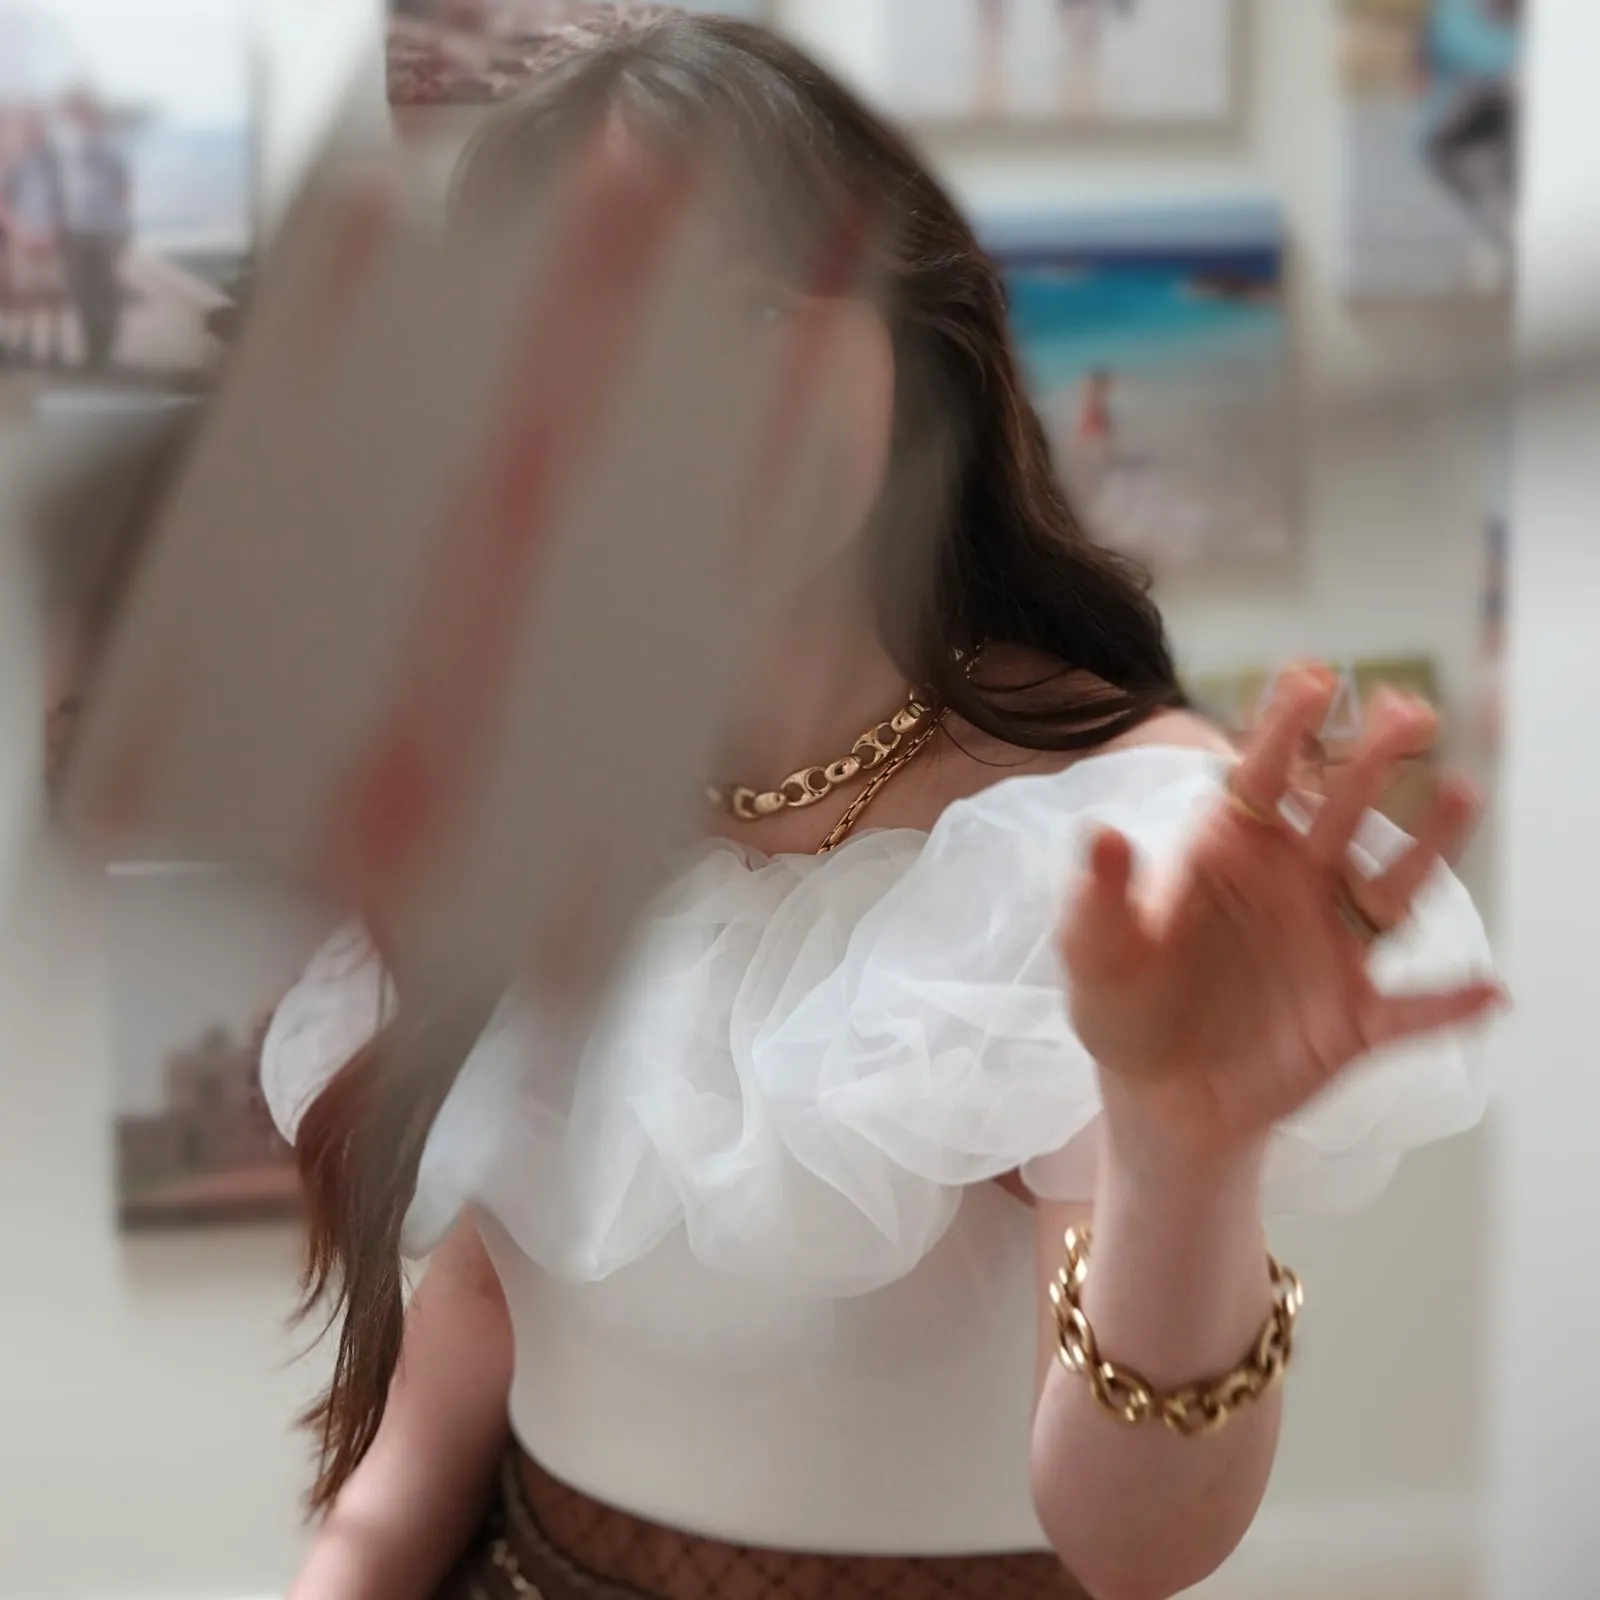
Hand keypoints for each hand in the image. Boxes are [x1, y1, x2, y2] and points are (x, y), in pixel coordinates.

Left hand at [1060, 665, 1503, 1165]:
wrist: (1159, 1094)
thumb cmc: (1124, 1006)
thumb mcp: (1094, 954)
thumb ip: (1100, 900)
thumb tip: (1103, 838)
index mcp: (1230, 853)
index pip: (1261, 777)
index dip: (1284, 727)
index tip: (1311, 676)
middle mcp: (1293, 884)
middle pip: (1341, 810)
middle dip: (1372, 758)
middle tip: (1406, 711)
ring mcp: (1330, 947)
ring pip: (1394, 888)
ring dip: (1432, 843)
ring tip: (1462, 791)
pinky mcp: (1353, 1019)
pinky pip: (1409, 1012)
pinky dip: (1445, 1005)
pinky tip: (1485, 993)